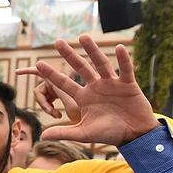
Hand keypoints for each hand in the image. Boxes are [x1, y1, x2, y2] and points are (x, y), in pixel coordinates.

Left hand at [16, 35, 158, 144]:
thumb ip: (63, 132)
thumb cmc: (108, 133)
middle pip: (80, 68)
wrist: (133, 134)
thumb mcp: (83, 133)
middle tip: (57, 41)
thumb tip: (42, 136)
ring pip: (100, 64)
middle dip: (69, 55)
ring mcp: (111, 84)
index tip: (38, 63)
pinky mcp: (128, 84)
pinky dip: (123, 60)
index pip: (64, 83)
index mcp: (83, 97)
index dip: (52, 74)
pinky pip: (125, 70)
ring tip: (83, 37)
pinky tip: (119, 48)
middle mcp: (95, 87)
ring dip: (92, 51)